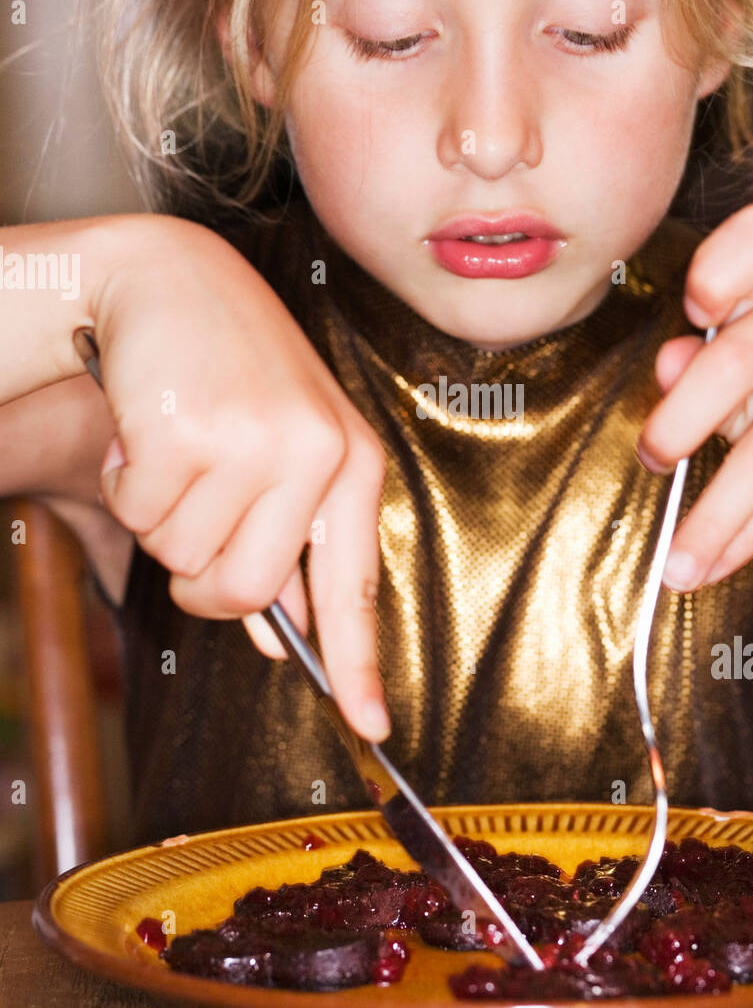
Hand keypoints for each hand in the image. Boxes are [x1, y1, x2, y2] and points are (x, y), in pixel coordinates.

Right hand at [92, 215, 390, 741]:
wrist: (171, 279)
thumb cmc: (231, 375)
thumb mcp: (281, 451)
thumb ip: (287, 545)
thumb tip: (285, 641)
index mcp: (352, 463)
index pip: (356, 584)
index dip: (359, 664)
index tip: (370, 727)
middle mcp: (318, 454)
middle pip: (244, 594)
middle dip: (199, 574)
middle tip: (191, 511)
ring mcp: (256, 441)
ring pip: (185, 558)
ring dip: (161, 515)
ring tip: (177, 448)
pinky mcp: (190, 430)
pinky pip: (140, 514)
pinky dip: (126, 482)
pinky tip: (147, 429)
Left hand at [636, 203, 752, 591]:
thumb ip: (709, 366)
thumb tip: (668, 364)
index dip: (723, 268)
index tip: (696, 304)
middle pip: (736, 363)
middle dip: (680, 422)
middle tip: (651, 461)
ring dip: (714, 516)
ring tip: (676, 561)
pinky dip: (750, 535)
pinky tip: (717, 560)